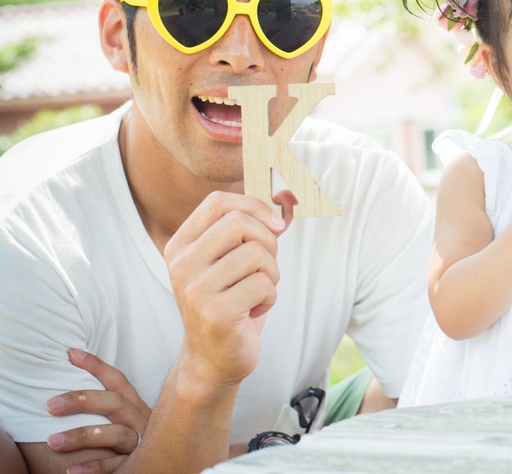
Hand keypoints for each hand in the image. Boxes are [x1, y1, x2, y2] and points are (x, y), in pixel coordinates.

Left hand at [44, 349, 149, 473]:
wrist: (162, 468)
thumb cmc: (132, 443)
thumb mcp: (127, 420)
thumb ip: (107, 406)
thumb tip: (74, 385)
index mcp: (136, 407)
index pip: (118, 381)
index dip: (97, 366)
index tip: (70, 354)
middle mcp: (141, 421)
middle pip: (115, 403)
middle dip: (83, 400)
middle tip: (50, 404)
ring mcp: (140, 443)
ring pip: (116, 434)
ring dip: (83, 436)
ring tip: (53, 441)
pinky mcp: (136, 465)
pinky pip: (115, 466)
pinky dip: (94, 468)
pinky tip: (70, 471)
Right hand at [163, 190, 292, 388]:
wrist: (213, 358)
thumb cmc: (230, 301)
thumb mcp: (232, 260)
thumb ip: (251, 229)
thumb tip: (287, 196)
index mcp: (180, 246)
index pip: (218, 202)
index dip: (254, 205)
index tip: (275, 225)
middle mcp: (181, 265)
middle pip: (239, 223)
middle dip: (268, 242)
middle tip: (266, 267)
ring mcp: (195, 290)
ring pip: (256, 254)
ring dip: (272, 273)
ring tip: (257, 292)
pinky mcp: (215, 313)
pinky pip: (263, 284)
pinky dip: (271, 297)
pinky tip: (254, 312)